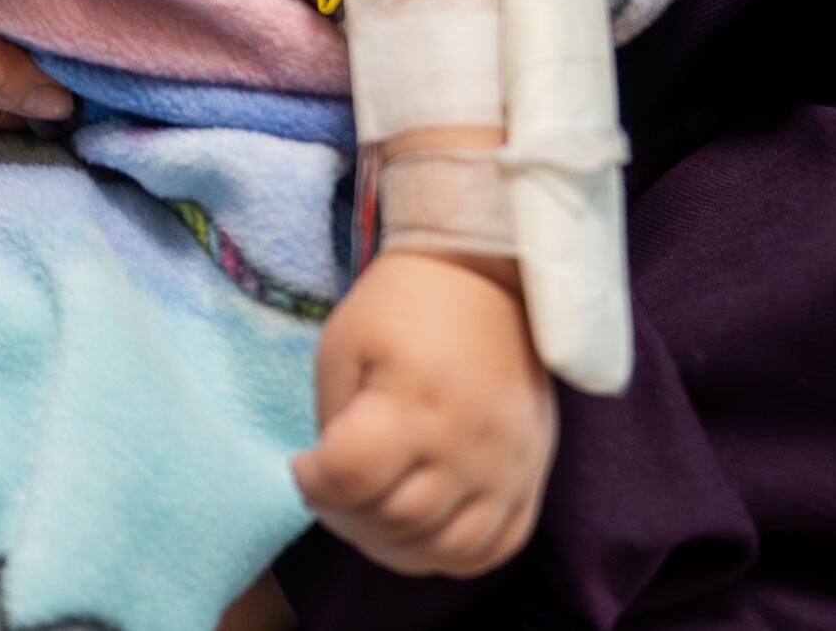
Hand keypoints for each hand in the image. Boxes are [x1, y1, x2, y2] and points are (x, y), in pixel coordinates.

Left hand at [291, 250, 553, 576]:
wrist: (487, 278)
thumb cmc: (402, 306)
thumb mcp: (343, 344)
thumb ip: (335, 419)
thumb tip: (336, 480)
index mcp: (413, 401)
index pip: (351, 478)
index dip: (312, 482)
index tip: (304, 463)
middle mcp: (467, 445)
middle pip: (396, 522)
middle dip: (344, 518)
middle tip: (331, 492)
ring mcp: (506, 469)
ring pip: (445, 551)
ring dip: (393, 548)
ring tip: (369, 515)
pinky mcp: (531, 478)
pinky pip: (496, 548)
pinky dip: (451, 555)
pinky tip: (420, 531)